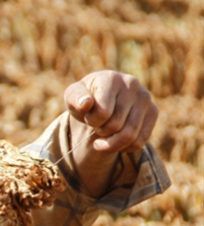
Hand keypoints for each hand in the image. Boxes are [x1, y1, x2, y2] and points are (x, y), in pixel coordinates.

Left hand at [63, 71, 157, 196]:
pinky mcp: (153, 111)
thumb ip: (75, 99)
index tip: (88, 115)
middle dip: (101, 131)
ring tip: (104, 135)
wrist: (100, 99)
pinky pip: (140, 141)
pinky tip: (116, 140)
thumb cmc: (84, 99)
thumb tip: (85, 103)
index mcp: (110, 79)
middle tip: (97, 126)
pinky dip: (125, 147)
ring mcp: (145, 98)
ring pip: (130, 136)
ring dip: (112, 142)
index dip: (92, 121)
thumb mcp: (72, 97)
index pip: (103, 113)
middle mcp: (132, 84)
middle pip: (115, 126)